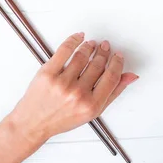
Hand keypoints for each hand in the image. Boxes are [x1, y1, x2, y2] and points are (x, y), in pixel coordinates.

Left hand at [8, 33, 138, 144]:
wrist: (32, 124)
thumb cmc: (61, 118)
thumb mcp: (93, 112)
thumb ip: (114, 93)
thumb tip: (130, 76)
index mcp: (91, 105)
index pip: (112, 76)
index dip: (117, 63)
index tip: (117, 56)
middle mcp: (78, 94)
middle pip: (98, 64)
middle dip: (103, 52)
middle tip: (104, 47)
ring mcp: (62, 83)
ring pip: (82, 55)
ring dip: (89, 46)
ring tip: (91, 45)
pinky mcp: (48, 73)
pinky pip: (64, 50)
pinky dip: (74, 40)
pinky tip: (79, 37)